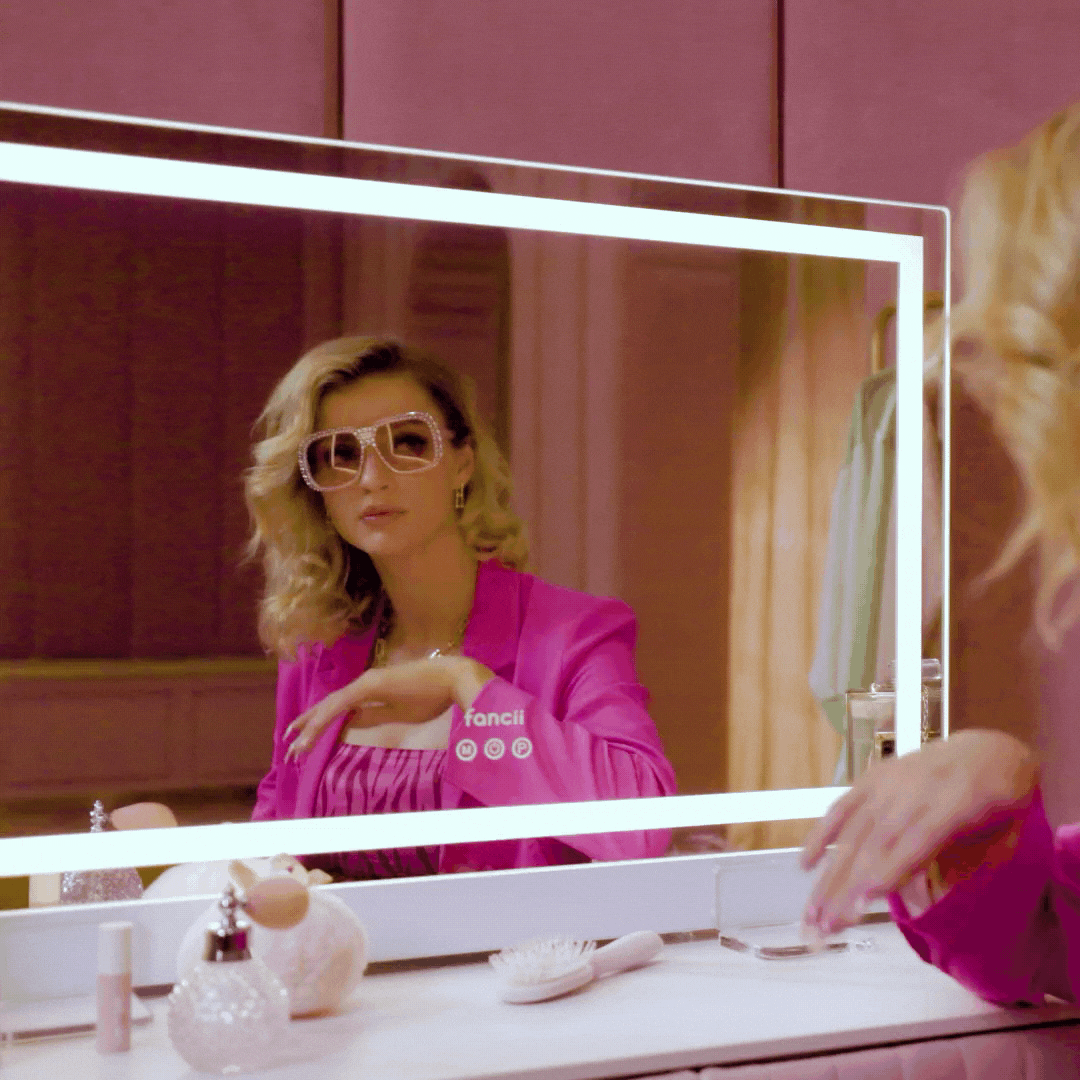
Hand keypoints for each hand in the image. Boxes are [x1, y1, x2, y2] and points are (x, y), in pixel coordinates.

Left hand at [284, 656, 456, 759]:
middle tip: (289, 745)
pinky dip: (325, 717)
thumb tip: (351, 724)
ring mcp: (366, 683)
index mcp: (371, 690)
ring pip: (330, 706)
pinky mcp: (372, 685)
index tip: (304, 737)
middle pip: (328, 706)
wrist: (452, 677)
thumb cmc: (433, 694)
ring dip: (311, 726)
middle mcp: (364, 684)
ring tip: (295, 745)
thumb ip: (374, 716)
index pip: (338, 707)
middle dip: (307, 725)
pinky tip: (312, 729)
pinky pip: (342, 704)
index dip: (319, 721)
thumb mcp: (399, 712)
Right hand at [800, 730, 1037, 933]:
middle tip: (825, 925)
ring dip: (830, 874)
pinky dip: (822, 835)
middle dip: (845, 885)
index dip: (888, 870)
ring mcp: (890, 781)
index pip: (916, 841)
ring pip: (853, 832)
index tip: (862, 902)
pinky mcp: (873, 777)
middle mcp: (915, 788)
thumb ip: (962, 871)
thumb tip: (920, 905)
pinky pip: (842, 807)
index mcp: (956, 801)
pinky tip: (807, 863)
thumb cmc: (1000, 801)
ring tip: (814, 911)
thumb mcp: (1001, 839)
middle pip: (875, 841)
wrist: (988, 750)